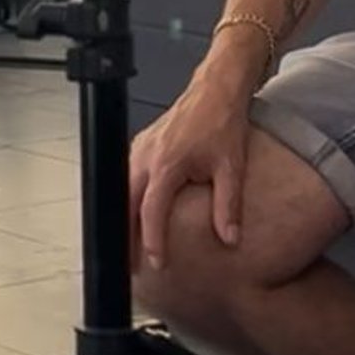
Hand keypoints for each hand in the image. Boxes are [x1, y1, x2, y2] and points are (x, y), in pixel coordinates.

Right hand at [130, 57, 258, 273]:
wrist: (217, 89)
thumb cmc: (222, 122)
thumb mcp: (231, 167)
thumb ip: (228, 206)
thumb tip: (229, 239)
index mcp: (166, 164)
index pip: (151, 212)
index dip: (152, 241)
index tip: (156, 263)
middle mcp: (147, 156)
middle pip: (127, 205)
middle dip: (127, 237)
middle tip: (131, 265)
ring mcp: (142, 148)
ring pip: (123, 191)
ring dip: (125, 218)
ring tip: (130, 244)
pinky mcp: (143, 144)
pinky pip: (127, 175)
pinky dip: (128, 198)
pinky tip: (134, 211)